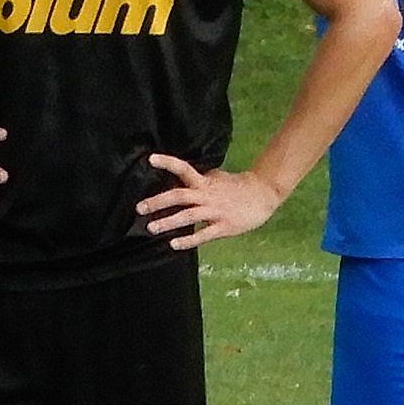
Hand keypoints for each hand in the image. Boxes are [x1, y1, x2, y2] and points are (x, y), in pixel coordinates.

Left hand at [135, 153, 283, 251]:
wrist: (263, 194)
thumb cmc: (236, 187)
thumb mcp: (215, 179)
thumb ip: (197, 180)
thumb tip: (177, 178)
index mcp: (204, 182)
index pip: (183, 169)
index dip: (168, 163)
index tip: (150, 159)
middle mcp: (207, 195)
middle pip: (180, 196)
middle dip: (158, 202)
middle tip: (140, 208)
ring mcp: (215, 211)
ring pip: (188, 216)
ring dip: (168, 222)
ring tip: (151, 228)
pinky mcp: (224, 226)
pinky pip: (203, 234)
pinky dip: (188, 240)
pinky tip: (173, 244)